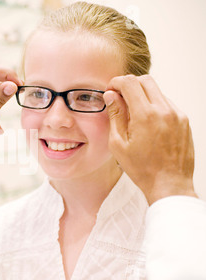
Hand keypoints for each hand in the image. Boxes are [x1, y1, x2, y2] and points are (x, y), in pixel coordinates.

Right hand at [104, 75, 196, 204]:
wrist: (169, 184)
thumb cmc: (142, 169)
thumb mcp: (119, 144)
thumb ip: (115, 116)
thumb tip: (111, 96)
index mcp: (146, 115)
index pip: (130, 83)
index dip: (116, 82)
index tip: (110, 90)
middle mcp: (164, 110)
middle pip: (146, 81)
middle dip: (129, 84)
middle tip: (119, 97)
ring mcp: (177, 115)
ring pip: (157, 91)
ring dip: (142, 96)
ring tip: (133, 115)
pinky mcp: (184, 121)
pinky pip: (167, 104)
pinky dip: (154, 106)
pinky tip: (146, 123)